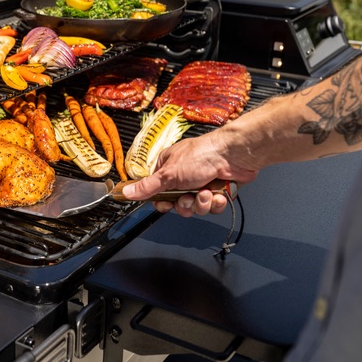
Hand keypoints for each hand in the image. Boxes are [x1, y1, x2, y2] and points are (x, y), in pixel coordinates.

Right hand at [122, 134, 257, 216]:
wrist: (234, 154)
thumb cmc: (202, 156)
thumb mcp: (169, 174)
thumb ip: (148, 186)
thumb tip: (126, 191)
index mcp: (168, 168)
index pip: (159, 193)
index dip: (163, 203)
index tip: (166, 204)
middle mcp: (184, 176)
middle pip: (178, 203)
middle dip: (186, 204)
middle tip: (189, 196)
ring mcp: (202, 183)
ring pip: (196, 207)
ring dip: (202, 203)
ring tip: (207, 192)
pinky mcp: (218, 189)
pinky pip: (212, 206)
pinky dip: (215, 202)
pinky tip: (218, 193)